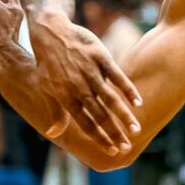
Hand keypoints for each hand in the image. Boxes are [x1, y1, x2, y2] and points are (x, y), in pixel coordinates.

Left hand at [28, 11, 141, 147]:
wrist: (51, 33)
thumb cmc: (49, 65)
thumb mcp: (47, 89)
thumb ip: (56, 112)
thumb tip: (53, 134)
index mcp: (66, 98)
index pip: (85, 123)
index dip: (99, 138)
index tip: (112, 151)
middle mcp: (79, 87)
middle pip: (99, 115)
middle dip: (114, 133)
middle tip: (127, 148)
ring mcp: (90, 72)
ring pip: (110, 99)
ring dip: (123, 116)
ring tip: (135, 130)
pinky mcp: (100, 57)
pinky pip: (116, 75)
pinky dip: (127, 90)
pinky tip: (138, 103)